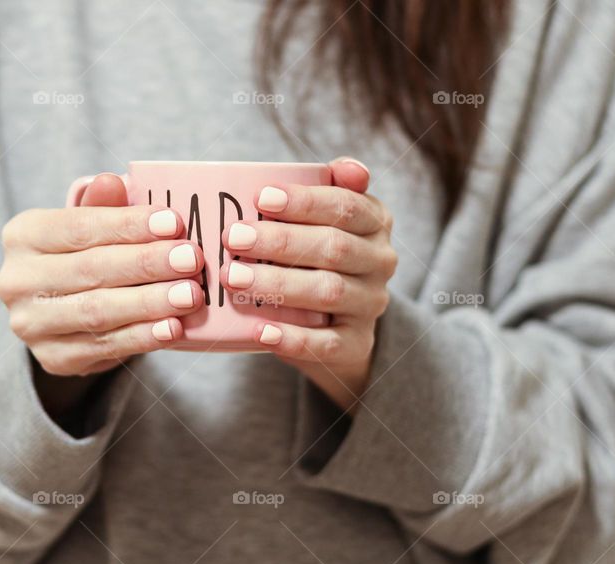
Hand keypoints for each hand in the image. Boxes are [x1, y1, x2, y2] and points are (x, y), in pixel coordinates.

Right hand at [0, 174, 204, 381]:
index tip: (174, 222)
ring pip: (97, 311)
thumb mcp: (89, 225)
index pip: (79, 227)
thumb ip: (103, 206)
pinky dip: (142, 338)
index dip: (128, 225)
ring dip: (150, 303)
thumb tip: (113, 181)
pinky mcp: (53, 358)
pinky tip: (172, 328)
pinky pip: (104, 347)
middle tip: (191, 259)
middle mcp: (16, 281)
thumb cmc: (84, 256)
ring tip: (189, 294)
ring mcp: (31, 324)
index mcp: (23, 235)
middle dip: (147, 264)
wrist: (63, 315)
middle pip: (91, 269)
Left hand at [220, 158, 396, 412]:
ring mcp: (370, 305)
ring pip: (328, 292)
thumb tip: (347, 167)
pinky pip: (326, 343)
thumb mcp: (327, 219)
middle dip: (281, 241)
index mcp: (375, 222)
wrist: (339, 324)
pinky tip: (261, 330)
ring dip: (278, 285)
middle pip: (334, 248)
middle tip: (233, 238)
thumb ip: (328, 190)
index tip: (261, 197)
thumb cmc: (318, 256)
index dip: (305, 201)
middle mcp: (380, 262)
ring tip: (234, 279)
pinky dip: (293, 338)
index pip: (346, 207)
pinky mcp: (355, 344)